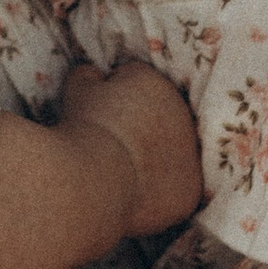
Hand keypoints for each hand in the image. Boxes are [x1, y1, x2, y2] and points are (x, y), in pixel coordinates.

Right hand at [63, 56, 204, 239]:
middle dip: (137, 125)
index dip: (110, 95)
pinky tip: (132, 194)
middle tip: (108, 143)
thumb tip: (93, 74)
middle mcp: (182, 114)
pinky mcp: (190, 190)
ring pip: (168, 152)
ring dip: (149, 157)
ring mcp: (191, 155)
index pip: (133, 81)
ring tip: (118, 171)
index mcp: (154, 83)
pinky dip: (155, 190)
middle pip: (156, 117)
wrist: (98, 178)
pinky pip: (173, 187)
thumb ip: (87, 74)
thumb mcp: (77, 90)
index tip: (96, 113)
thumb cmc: (86, 130)